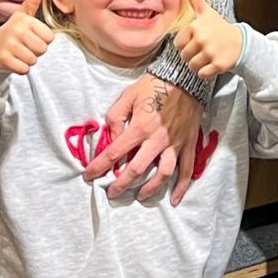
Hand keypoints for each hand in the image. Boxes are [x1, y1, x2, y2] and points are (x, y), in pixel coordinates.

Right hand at [0, 0, 53, 75]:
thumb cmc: (13, 31)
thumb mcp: (22, 15)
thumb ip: (32, 2)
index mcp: (25, 20)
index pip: (49, 37)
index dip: (43, 39)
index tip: (32, 36)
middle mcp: (17, 31)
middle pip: (42, 49)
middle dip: (36, 50)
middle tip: (26, 46)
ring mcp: (10, 45)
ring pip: (33, 60)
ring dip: (28, 59)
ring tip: (20, 52)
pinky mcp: (5, 59)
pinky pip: (24, 69)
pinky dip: (21, 68)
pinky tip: (15, 60)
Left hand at [84, 67, 203, 205]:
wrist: (185, 77)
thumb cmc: (154, 85)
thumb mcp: (128, 96)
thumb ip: (116, 118)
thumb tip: (112, 139)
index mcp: (140, 127)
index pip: (114, 153)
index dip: (99, 166)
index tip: (89, 176)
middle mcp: (157, 139)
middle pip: (137, 169)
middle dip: (121, 185)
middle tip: (111, 194)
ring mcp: (175, 144)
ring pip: (163, 174)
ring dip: (150, 189)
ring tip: (139, 196)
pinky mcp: (188, 144)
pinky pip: (187, 170)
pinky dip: (182, 187)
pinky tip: (174, 200)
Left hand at [169, 0, 240, 80]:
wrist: (241, 42)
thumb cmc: (220, 28)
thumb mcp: (207, 13)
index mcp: (196, 26)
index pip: (178, 43)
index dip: (185, 45)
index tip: (195, 42)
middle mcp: (202, 39)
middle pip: (184, 56)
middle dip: (192, 56)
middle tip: (202, 51)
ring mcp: (210, 52)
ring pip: (192, 66)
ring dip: (198, 65)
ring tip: (207, 57)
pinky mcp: (218, 65)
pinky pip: (202, 74)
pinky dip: (206, 72)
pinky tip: (212, 65)